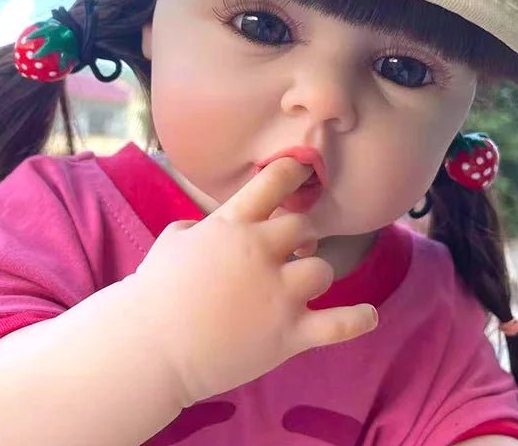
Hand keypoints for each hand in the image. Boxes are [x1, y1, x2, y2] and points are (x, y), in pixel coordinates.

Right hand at [131, 157, 378, 405]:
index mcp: (232, 225)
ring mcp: (277, 293)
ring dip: (313, 275)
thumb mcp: (172, 241)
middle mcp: (259, 251)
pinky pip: (337, 325)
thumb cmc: (155, 292)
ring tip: (300, 286)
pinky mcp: (288, 334)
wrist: (149, 348)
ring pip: (322, 270)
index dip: (295, 171)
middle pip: (304, 227)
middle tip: (290, 250)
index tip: (304, 169)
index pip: (276, 180)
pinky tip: (369, 315)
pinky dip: (357, 320)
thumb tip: (209, 227)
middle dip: (301, 237)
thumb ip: (199, 228)